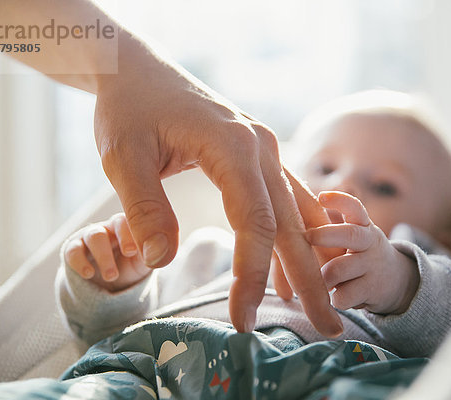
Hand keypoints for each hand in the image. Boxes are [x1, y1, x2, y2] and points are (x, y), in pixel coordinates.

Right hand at [63, 213, 151, 291]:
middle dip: (123, 239)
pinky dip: (79, 262)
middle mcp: (112, 226)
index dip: (135, 231)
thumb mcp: (146, 260)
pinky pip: (73, 250)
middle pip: (116, 222)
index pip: (136, 218)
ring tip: (111, 276)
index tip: (136, 249)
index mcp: (133, 225)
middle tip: (129, 255)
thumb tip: (161, 252)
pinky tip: (88, 274)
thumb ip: (154, 254)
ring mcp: (92, 235)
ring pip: (95, 236)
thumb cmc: (133, 264)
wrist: (113, 283)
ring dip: (103, 256)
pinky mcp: (75, 249)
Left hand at [94, 37, 341, 335]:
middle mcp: (261, 147)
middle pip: (292, 223)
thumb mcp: (122, 156)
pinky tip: (298, 264)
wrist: (139, 70)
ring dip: (312, 259)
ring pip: (298, 212)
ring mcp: (265, 149)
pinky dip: (298, 234)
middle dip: (310, 279)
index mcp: (233, 146)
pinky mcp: (259, 154)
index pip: (254, 223)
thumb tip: (160, 261)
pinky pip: (288, 199)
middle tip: (328, 328)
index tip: (242, 320)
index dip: (252, 276)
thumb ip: (144, 208)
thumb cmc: (129, 109)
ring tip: (321, 304)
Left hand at [305, 191, 419, 314]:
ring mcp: (373, 266)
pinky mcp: (373, 289)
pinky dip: (334, 298)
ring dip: (323, 276)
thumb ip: (328, 230)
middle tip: (308, 236)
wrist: (397, 281)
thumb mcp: (352, 237)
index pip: (355, 207)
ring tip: (322, 281)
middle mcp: (370, 242)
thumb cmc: (358, 254)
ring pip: (339, 269)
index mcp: (363, 225)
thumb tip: (288, 226)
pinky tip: (337, 296)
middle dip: (326, 235)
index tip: (321, 196)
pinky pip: (343, 295)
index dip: (339, 200)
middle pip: (350, 235)